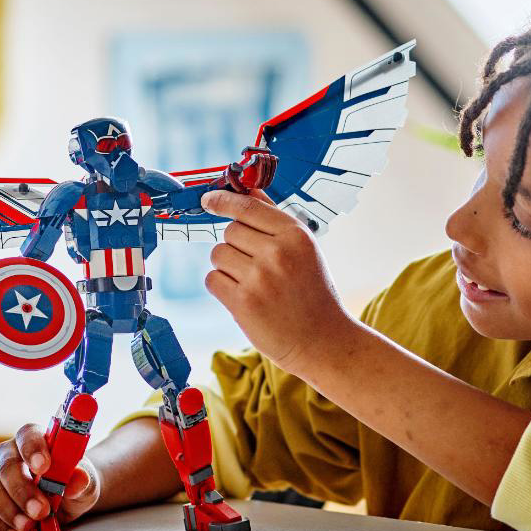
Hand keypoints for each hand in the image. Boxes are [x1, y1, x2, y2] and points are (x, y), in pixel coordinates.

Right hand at [0, 424, 100, 530]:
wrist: (66, 500)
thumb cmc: (73, 483)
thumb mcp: (86, 482)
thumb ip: (82, 480)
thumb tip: (79, 479)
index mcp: (34, 439)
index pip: (28, 435)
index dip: (33, 449)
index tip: (43, 467)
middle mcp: (10, 454)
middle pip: (7, 467)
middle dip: (22, 491)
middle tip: (41, 510)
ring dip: (10, 512)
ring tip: (29, 527)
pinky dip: (3, 526)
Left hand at [200, 188, 354, 377]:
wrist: (322, 340)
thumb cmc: (312, 291)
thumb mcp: (304, 248)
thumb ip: (274, 218)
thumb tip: (245, 189)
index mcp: (295, 234)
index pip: (247, 207)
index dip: (223, 201)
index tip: (208, 200)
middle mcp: (278, 252)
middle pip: (229, 231)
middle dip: (236, 246)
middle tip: (258, 267)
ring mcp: (259, 278)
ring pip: (217, 254)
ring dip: (227, 267)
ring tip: (254, 283)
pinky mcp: (243, 302)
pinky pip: (212, 279)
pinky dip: (222, 287)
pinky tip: (245, 298)